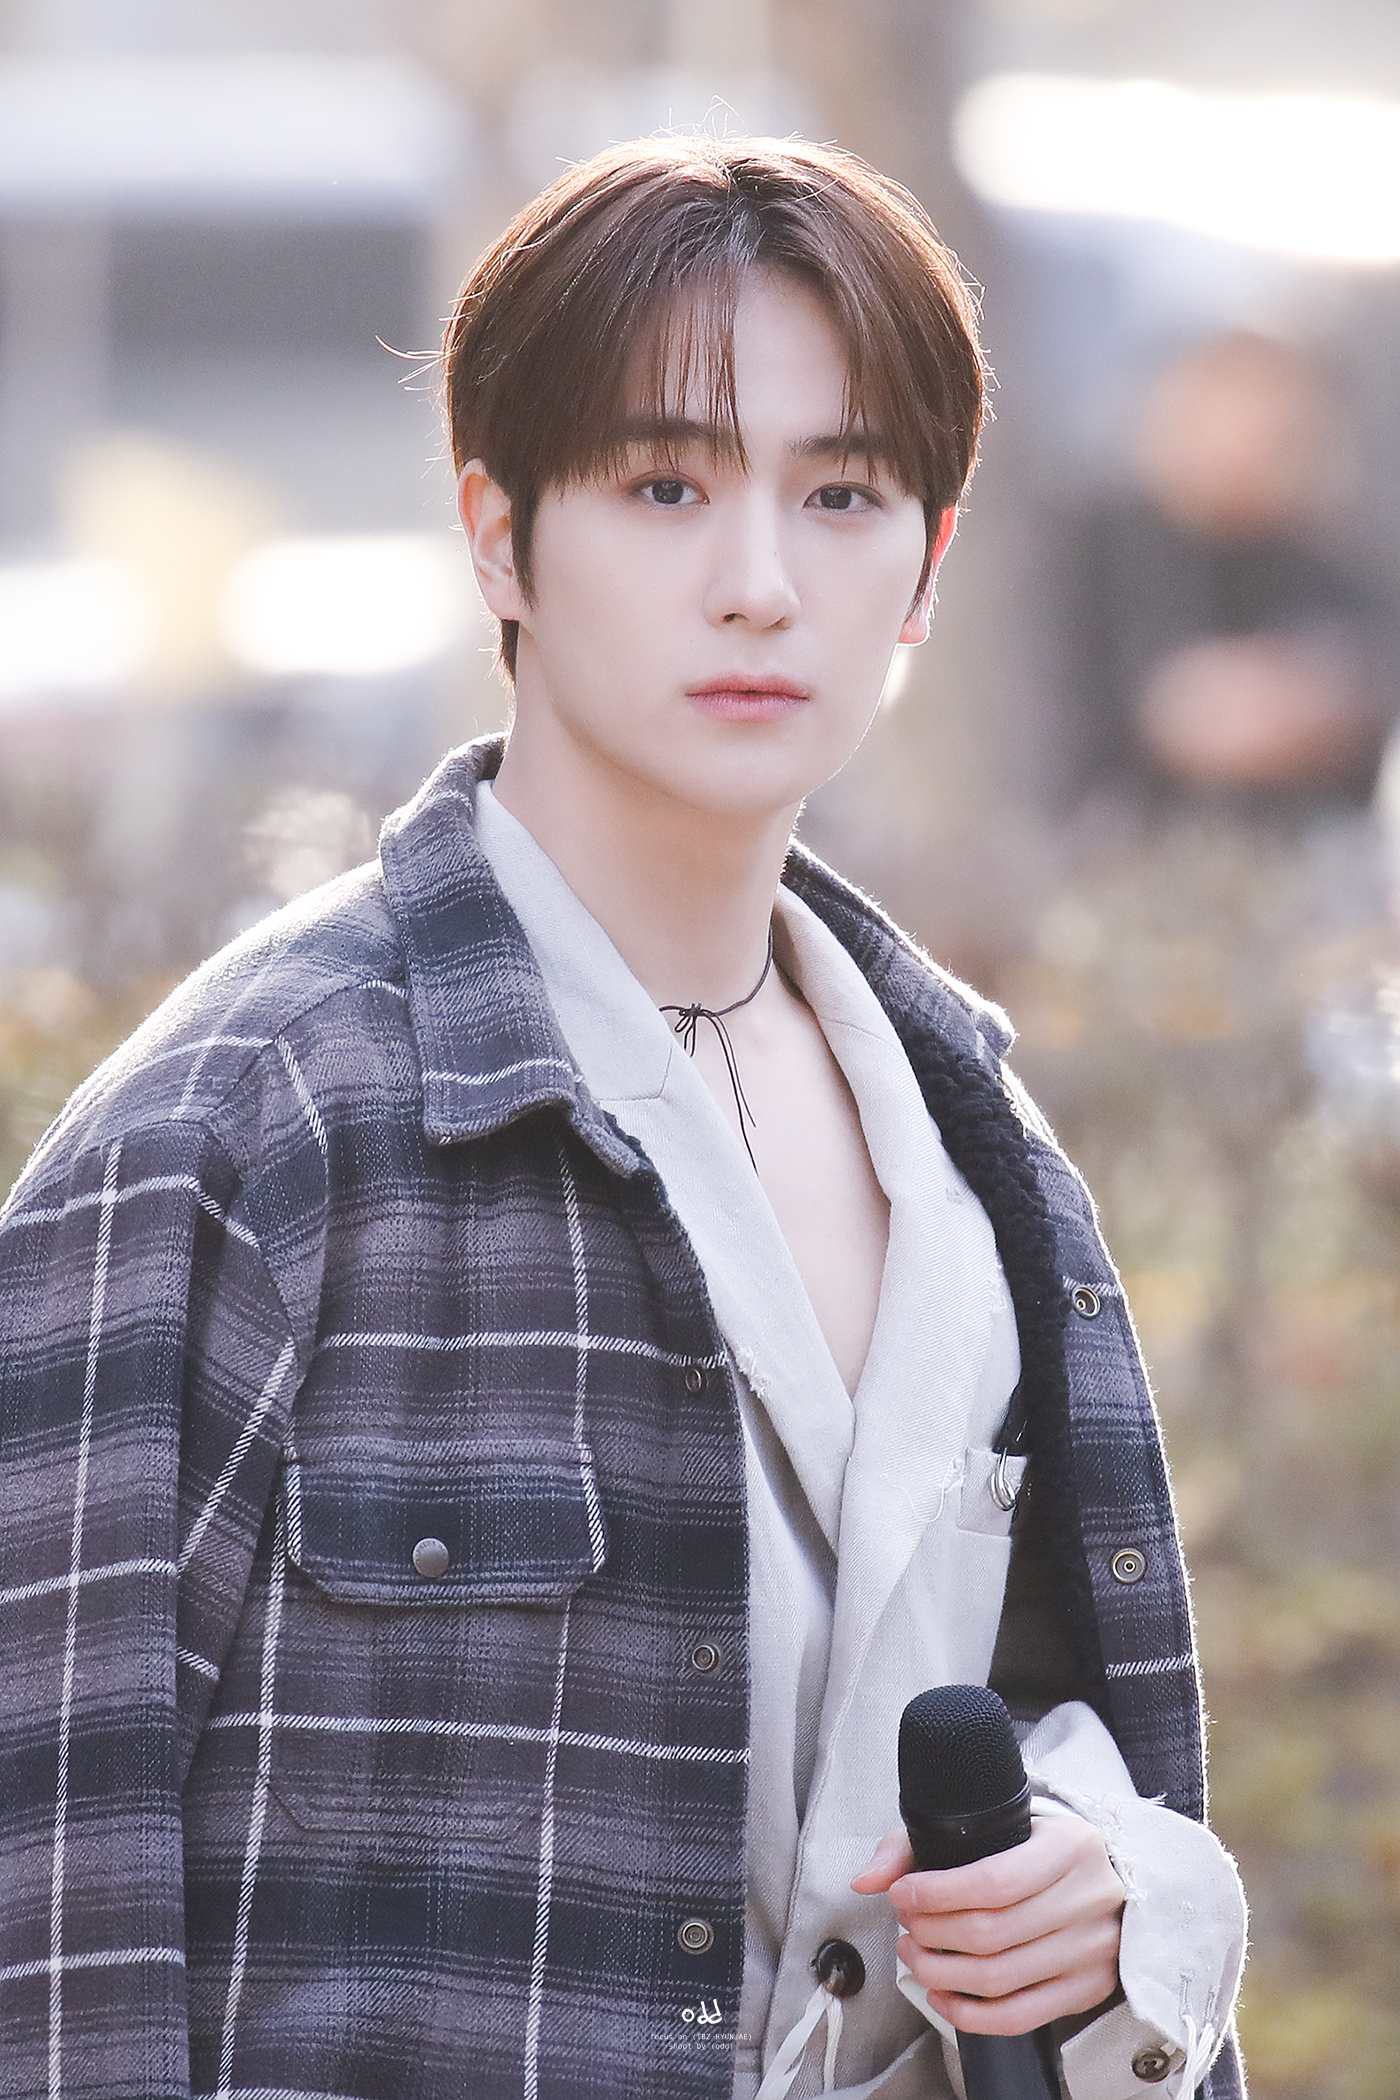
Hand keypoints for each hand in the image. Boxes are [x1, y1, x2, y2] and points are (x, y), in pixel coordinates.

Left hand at [851, 1816, 1124, 2034]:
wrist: (1107, 1878)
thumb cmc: (1039, 1849)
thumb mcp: (993, 1825)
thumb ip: (918, 1843)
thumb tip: (869, 1879)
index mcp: (1069, 1847)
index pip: (994, 1881)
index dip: (937, 1894)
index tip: (902, 1895)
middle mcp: (1087, 1899)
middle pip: (991, 1933)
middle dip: (932, 1933)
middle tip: (907, 1927)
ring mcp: (1092, 1949)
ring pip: (1000, 1978)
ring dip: (942, 1973)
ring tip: (916, 1956)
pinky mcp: (1087, 1988)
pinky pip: (1021, 2015)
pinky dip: (971, 2014)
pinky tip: (942, 1995)